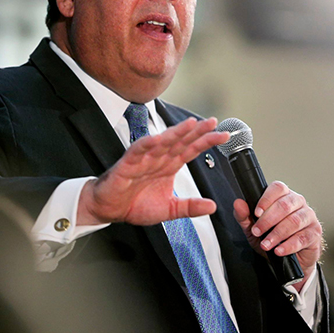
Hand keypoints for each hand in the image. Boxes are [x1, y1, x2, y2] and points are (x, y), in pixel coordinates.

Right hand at [77, 117, 230, 225]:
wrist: (110, 210)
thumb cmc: (135, 205)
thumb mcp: (169, 210)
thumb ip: (189, 207)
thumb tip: (211, 206)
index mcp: (169, 166)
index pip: (191, 150)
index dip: (207, 142)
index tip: (223, 136)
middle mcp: (159, 159)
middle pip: (181, 141)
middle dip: (197, 131)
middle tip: (213, 123)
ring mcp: (144, 159)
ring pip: (163, 142)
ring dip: (176, 132)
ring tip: (191, 124)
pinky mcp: (128, 163)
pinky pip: (138, 150)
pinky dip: (148, 143)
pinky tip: (159, 138)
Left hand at [233, 181, 321, 291]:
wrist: (290, 260)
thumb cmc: (273, 238)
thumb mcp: (254, 229)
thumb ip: (245, 216)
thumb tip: (238, 203)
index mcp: (284, 196)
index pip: (278, 188)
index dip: (266, 199)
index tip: (256, 213)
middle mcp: (299, 203)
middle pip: (285, 205)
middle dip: (268, 220)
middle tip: (257, 232)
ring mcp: (309, 217)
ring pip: (294, 221)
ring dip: (277, 234)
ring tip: (266, 244)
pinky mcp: (314, 233)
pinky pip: (303, 237)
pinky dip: (289, 245)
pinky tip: (279, 250)